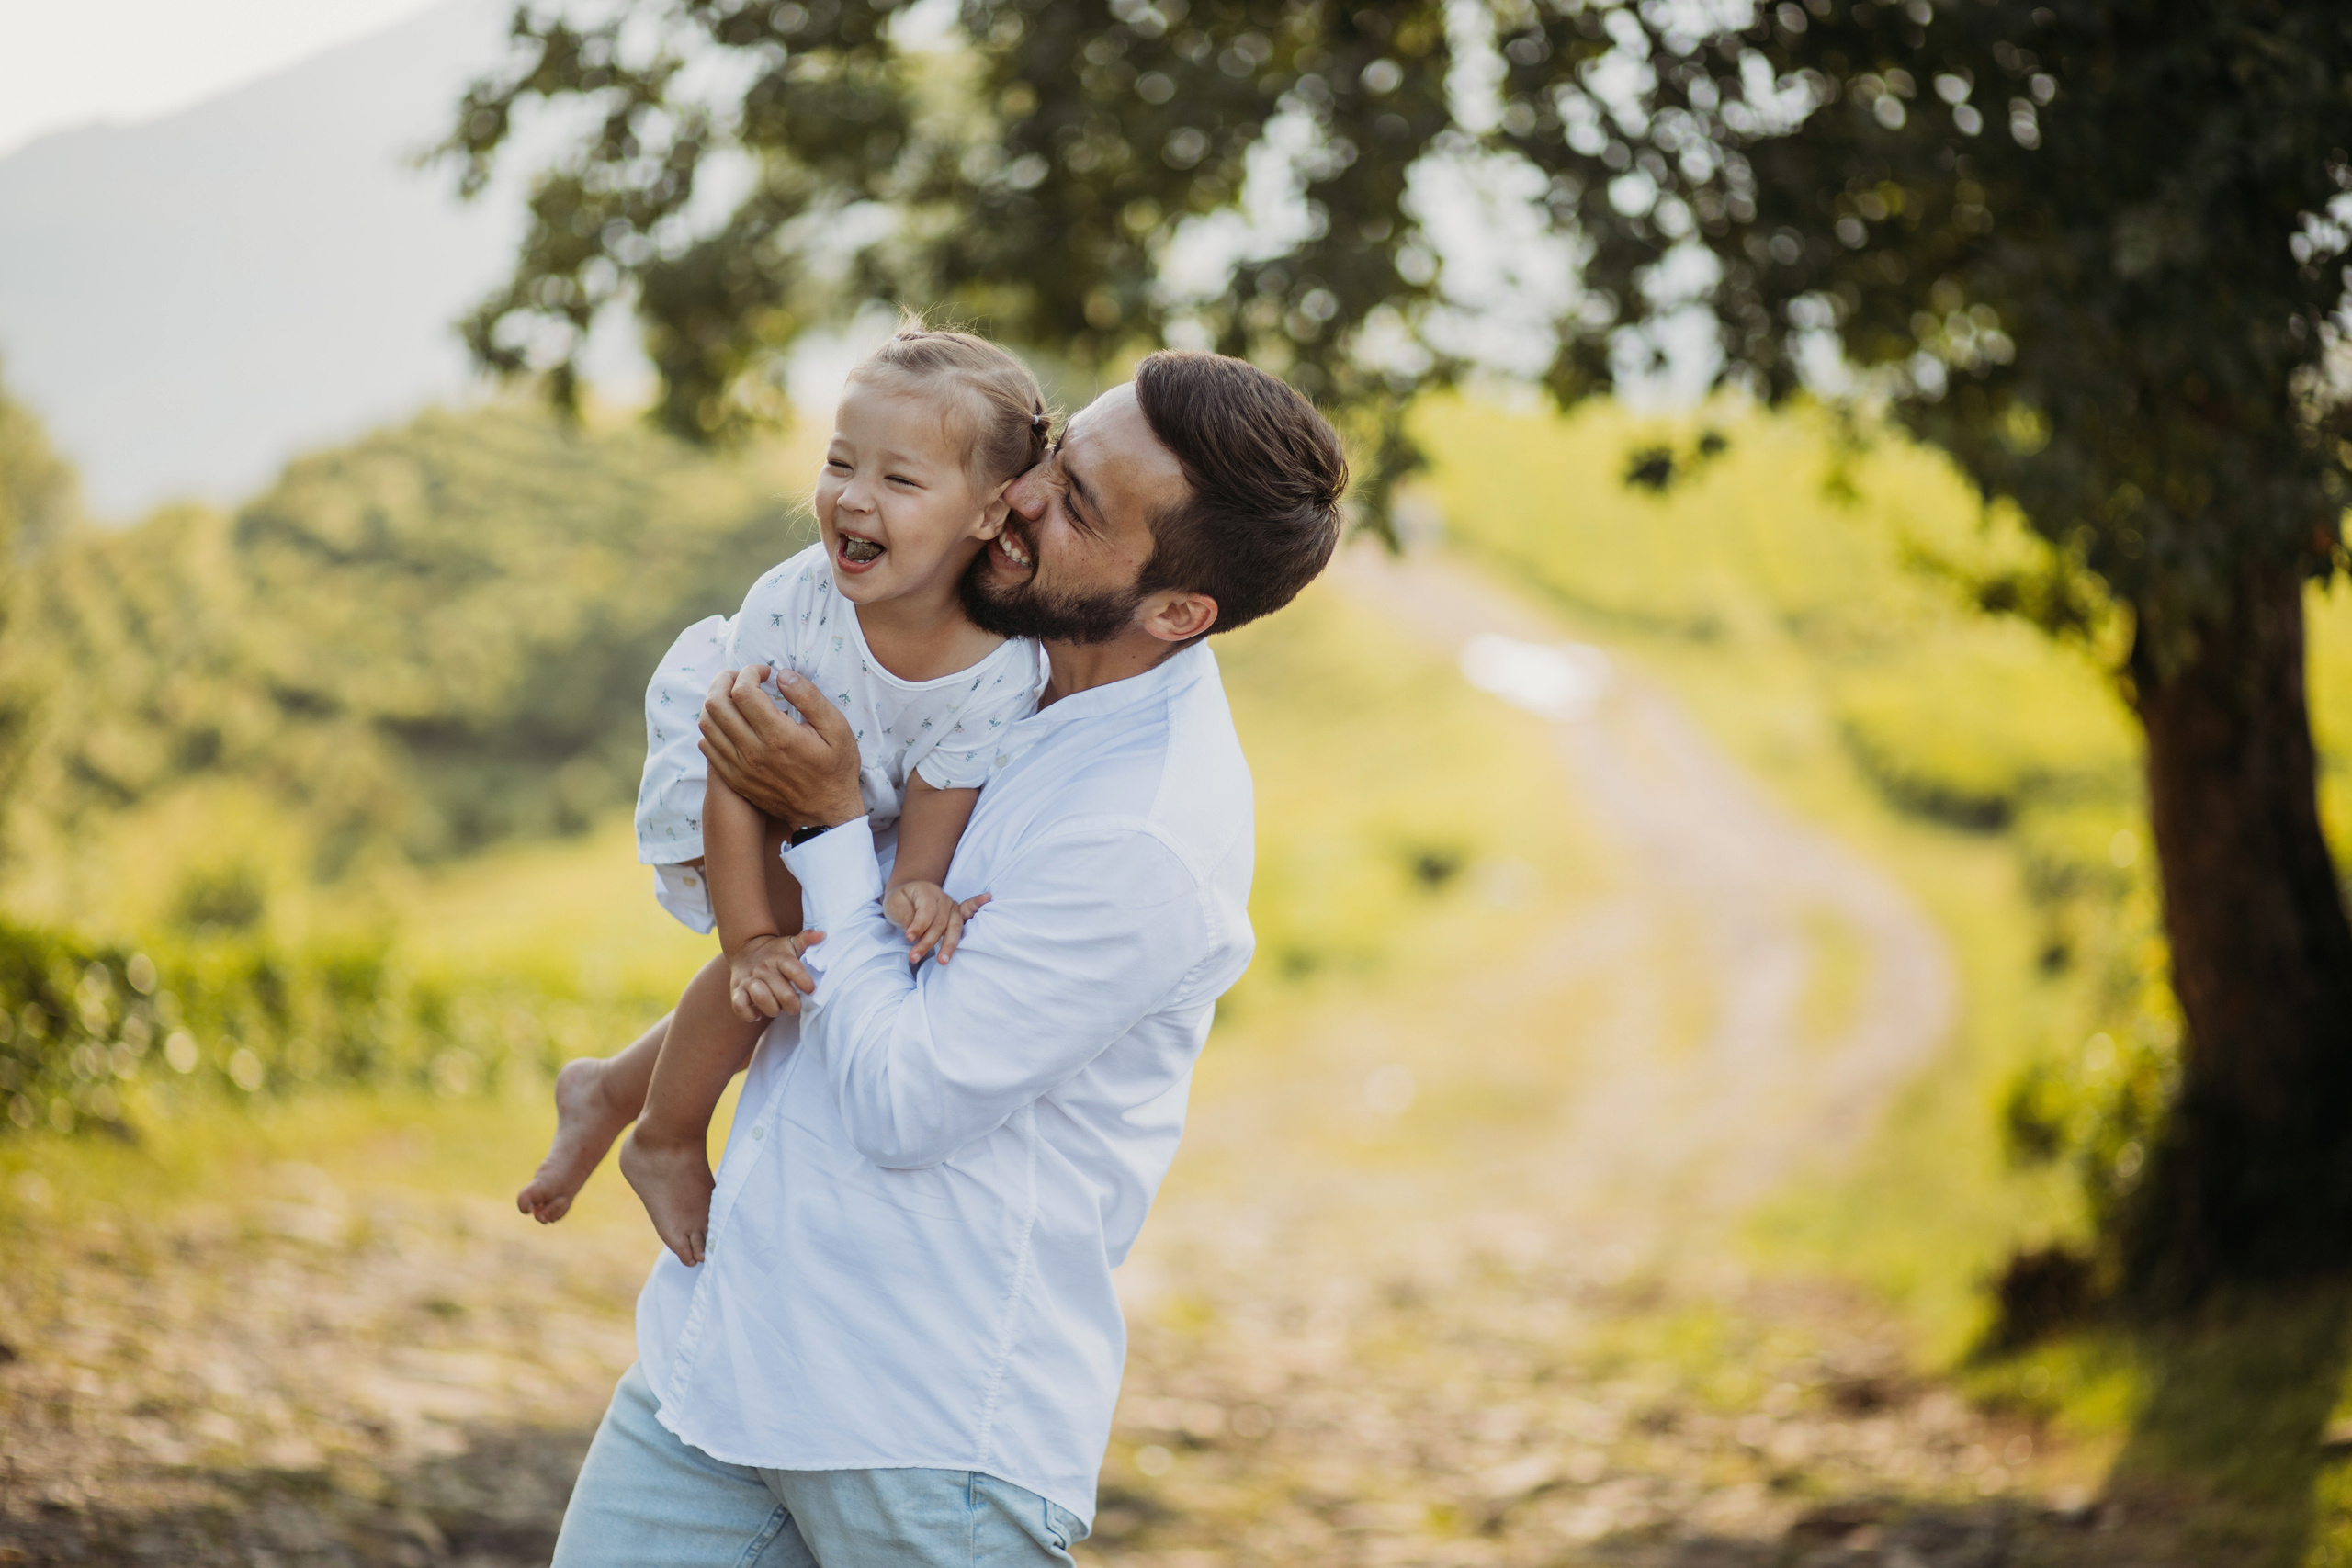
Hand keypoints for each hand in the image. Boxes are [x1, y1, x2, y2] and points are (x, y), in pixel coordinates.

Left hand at [700, 665, 865, 830]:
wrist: (826, 814)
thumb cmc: (835, 769)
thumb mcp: (837, 729)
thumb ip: (810, 698)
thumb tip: (783, 675)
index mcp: (779, 736)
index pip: (743, 692)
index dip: (749, 672)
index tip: (764, 671)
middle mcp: (753, 752)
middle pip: (716, 704)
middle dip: (725, 680)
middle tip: (741, 677)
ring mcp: (739, 768)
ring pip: (706, 724)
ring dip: (715, 702)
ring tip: (733, 696)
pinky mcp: (734, 779)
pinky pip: (707, 746)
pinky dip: (713, 727)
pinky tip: (732, 722)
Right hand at [726, 930, 825, 1019]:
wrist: (745, 947)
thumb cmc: (775, 951)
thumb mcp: (791, 943)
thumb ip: (806, 940)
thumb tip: (822, 934)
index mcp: (779, 958)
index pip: (793, 969)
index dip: (804, 982)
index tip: (811, 990)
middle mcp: (764, 969)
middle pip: (782, 991)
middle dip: (793, 1004)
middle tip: (795, 1006)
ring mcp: (749, 980)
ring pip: (761, 998)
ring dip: (773, 1009)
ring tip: (777, 1009)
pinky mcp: (736, 990)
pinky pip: (739, 1006)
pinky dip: (748, 1014)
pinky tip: (758, 1014)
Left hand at [883, 883, 991, 965]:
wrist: (908, 894)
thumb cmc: (901, 901)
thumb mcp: (895, 906)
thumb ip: (907, 918)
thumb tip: (916, 935)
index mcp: (926, 892)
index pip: (926, 912)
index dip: (918, 926)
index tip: (908, 938)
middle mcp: (943, 898)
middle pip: (940, 923)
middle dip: (927, 942)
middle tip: (914, 958)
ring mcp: (953, 906)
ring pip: (954, 926)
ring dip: (949, 945)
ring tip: (942, 961)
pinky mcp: (958, 914)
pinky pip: (970, 910)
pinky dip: (978, 904)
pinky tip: (987, 898)